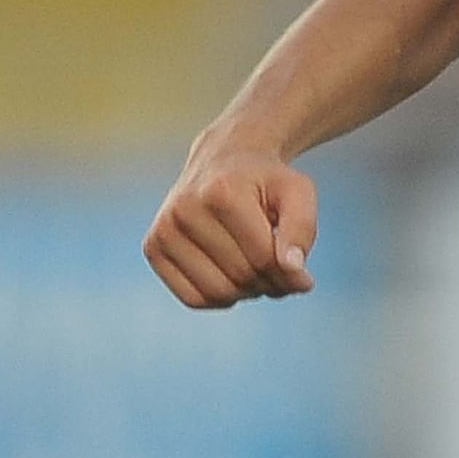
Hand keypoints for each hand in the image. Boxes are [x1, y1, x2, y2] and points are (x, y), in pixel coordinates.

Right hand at [144, 134, 317, 308]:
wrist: (223, 159)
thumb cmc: (266, 181)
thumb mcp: (297, 192)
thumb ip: (302, 229)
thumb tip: (293, 271)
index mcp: (221, 192)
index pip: (263, 257)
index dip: (290, 276)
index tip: (305, 278)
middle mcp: (184, 209)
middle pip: (241, 277)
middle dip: (269, 283)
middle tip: (279, 269)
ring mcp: (163, 229)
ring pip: (217, 294)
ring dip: (247, 292)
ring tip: (256, 269)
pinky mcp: (153, 247)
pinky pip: (194, 299)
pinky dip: (220, 298)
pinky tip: (232, 276)